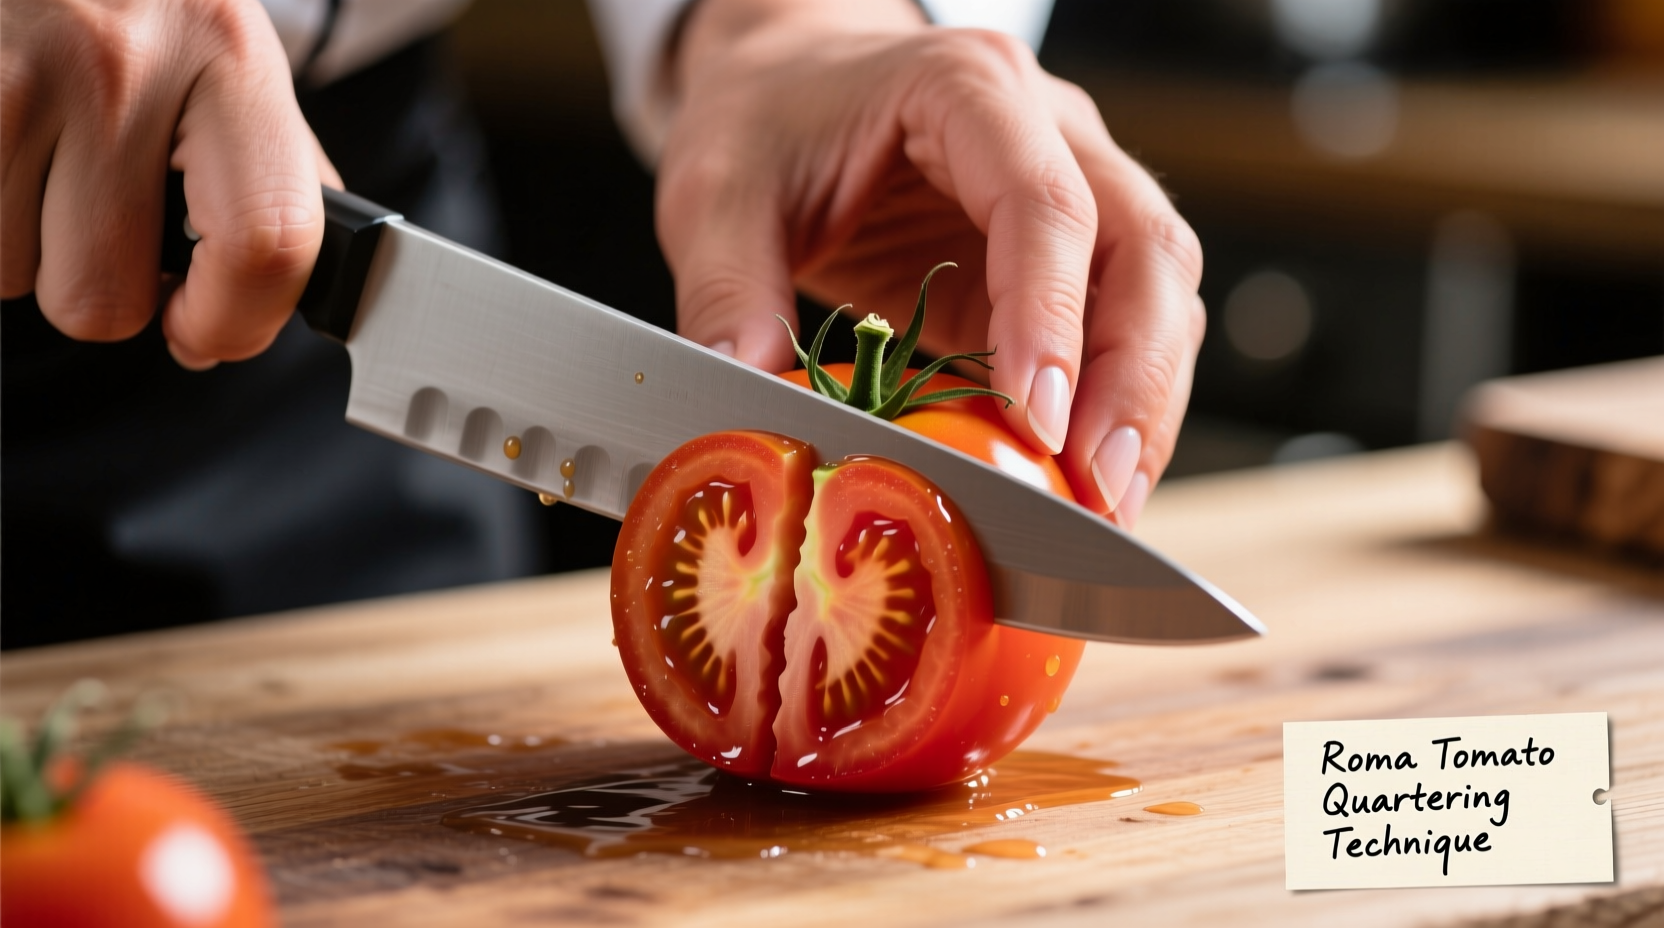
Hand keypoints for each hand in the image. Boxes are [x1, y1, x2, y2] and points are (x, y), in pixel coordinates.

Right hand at [2, 0, 339, 368]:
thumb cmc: (147, 2)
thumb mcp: (230, 57)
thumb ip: (269, 177)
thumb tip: (263, 308)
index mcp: (229, 59)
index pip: (265, 243)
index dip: (234, 323)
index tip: (205, 331)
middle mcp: (122, 64)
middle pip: (104, 297)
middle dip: (104, 290)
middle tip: (108, 225)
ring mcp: (19, 73)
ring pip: (14, 277)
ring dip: (28, 248)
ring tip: (48, 165)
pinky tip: (10, 153)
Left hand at [657, 0, 1204, 526]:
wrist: (794, 82)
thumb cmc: (768, 118)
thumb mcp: (718, 191)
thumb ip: (729, 288)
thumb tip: (751, 392)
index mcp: (968, 89)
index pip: (1045, 202)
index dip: (1051, 316)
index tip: (1039, 422)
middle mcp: (1051, 130)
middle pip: (1146, 248)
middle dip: (1136, 378)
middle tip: (1099, 489)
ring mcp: (1079, 188)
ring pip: (1163, 292)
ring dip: (1146, 404)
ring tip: (1105, 505)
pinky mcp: (1069, 261)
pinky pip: (1128, 329)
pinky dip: (1120, 407)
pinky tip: (1087, 481)